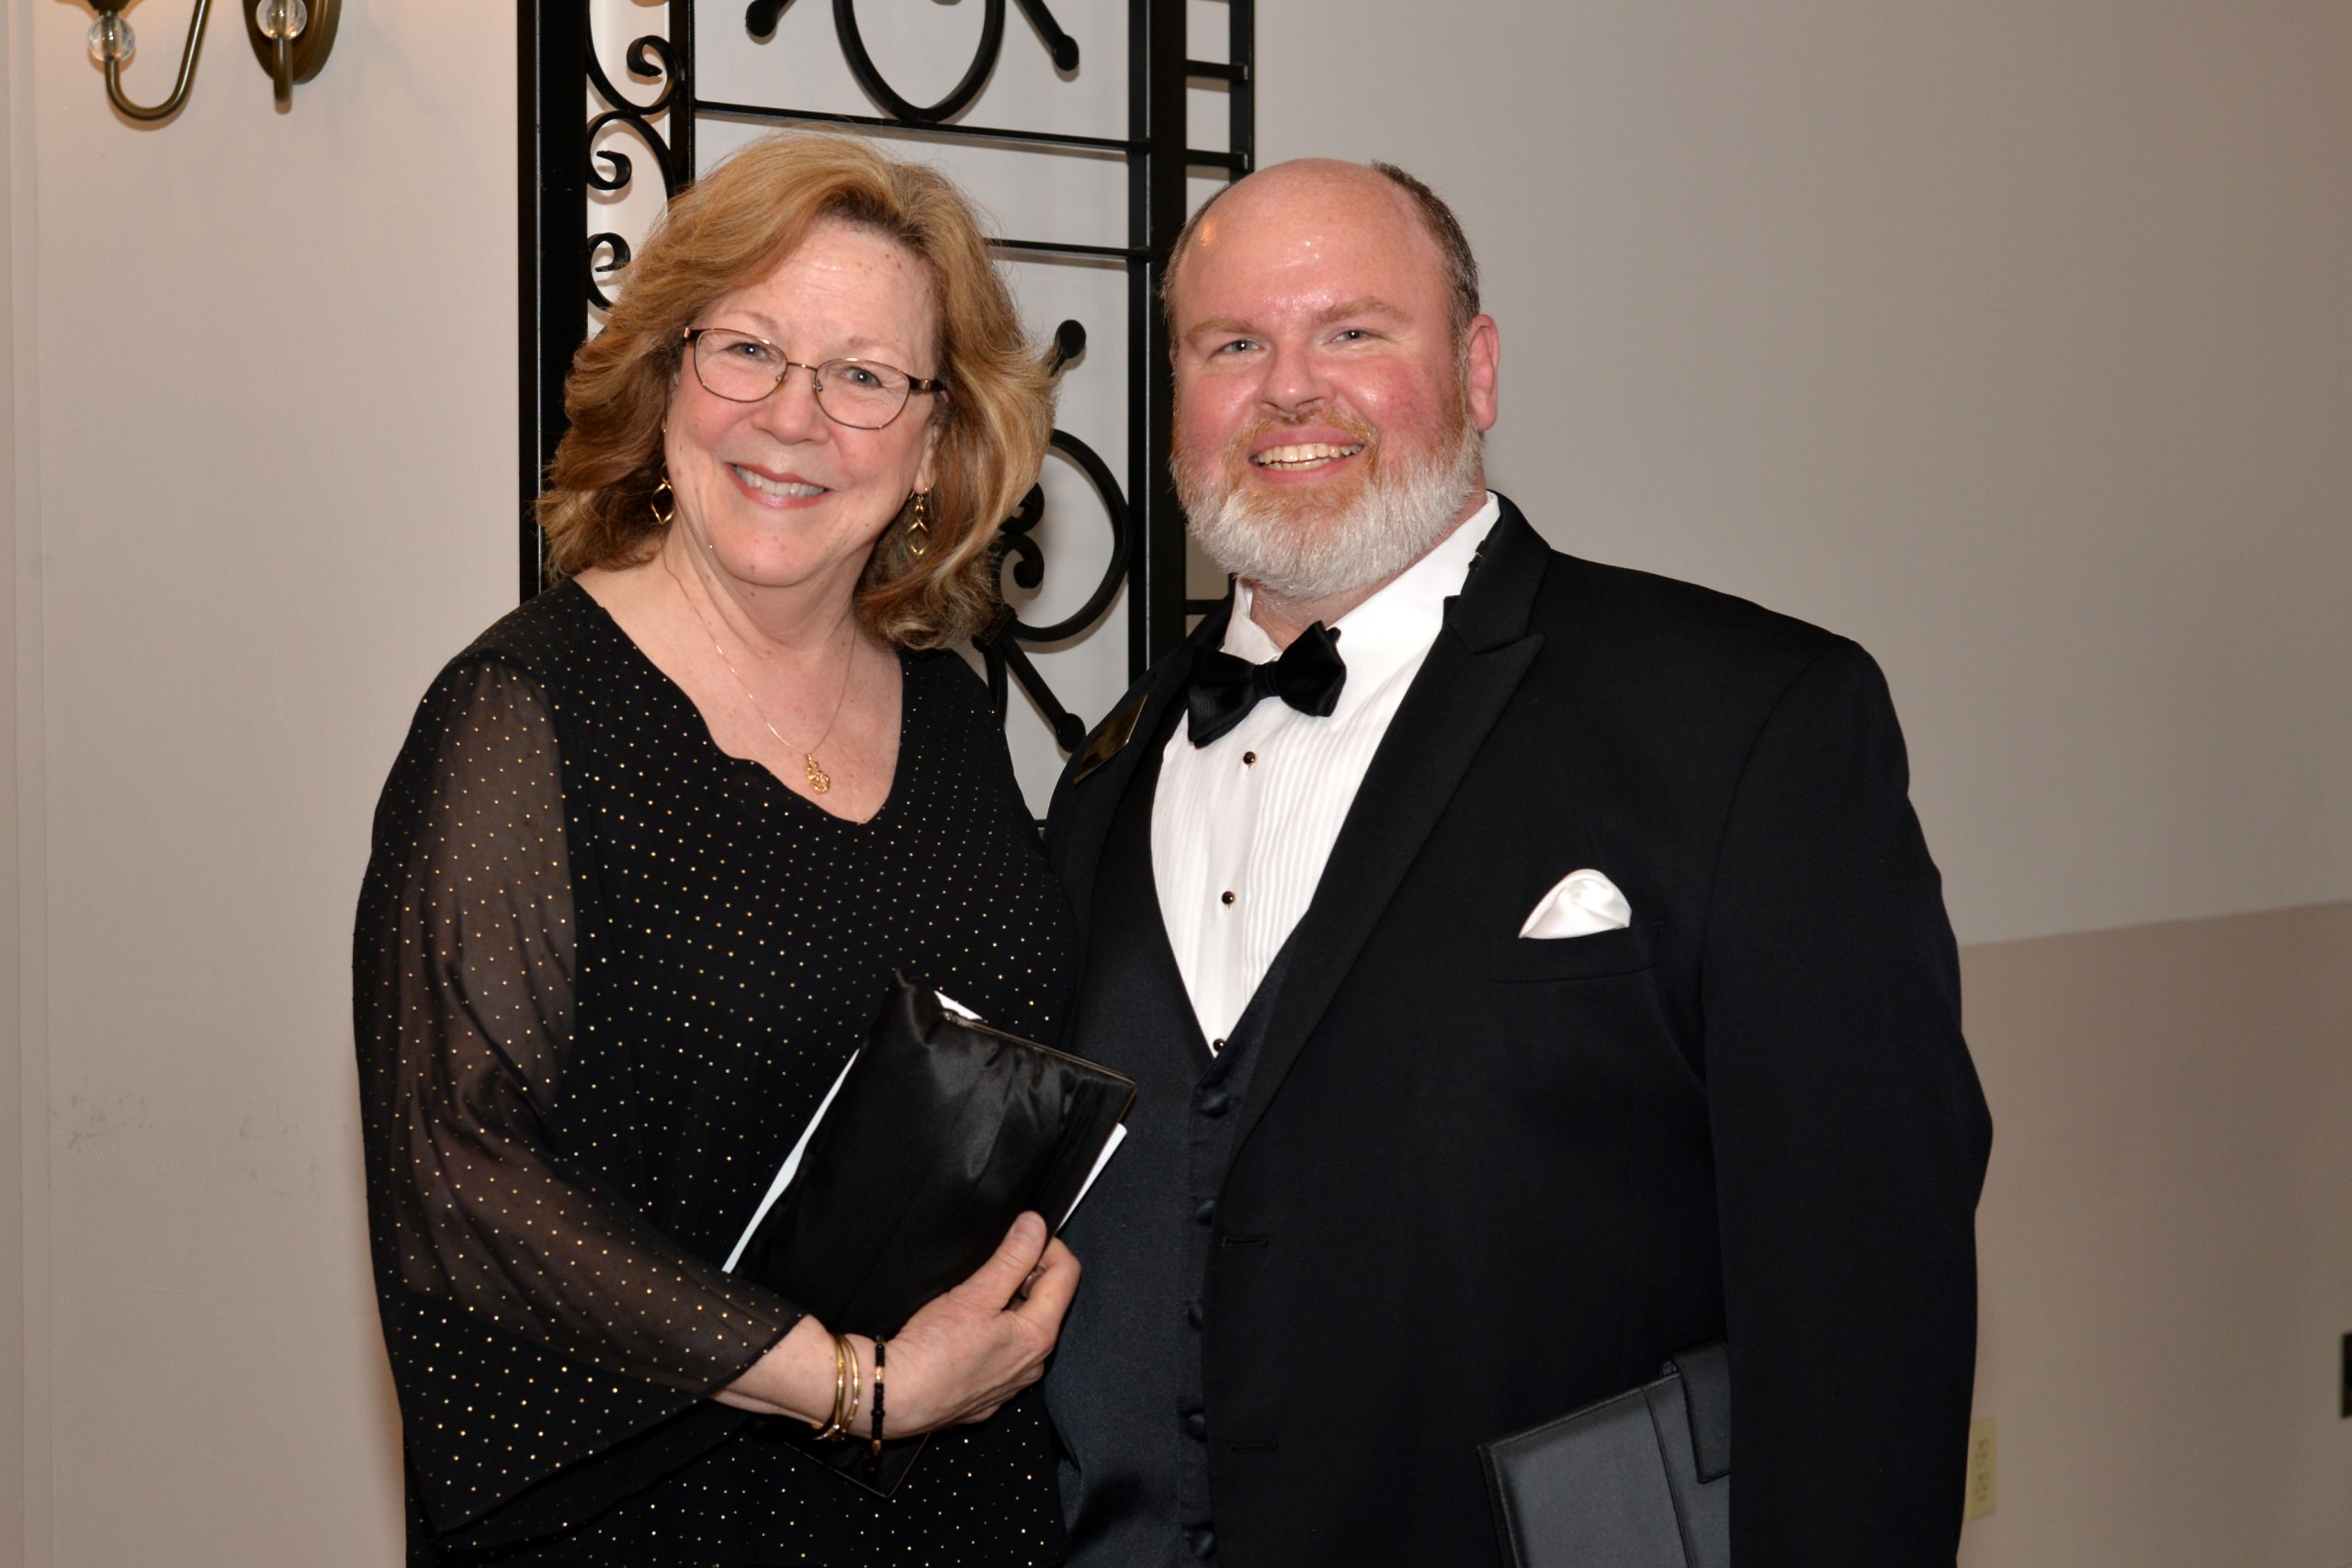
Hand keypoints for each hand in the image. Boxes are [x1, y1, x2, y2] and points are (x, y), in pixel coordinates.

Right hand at [872, 1212, 1078, 1433]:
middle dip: (1028, 1274)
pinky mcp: (991, 1392)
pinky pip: (1005, 1352)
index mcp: (1038, 1335)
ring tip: (975, 1296)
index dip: (1048, 1246)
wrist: (893, 1399)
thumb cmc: (931, 1352)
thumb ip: (1011, 1258)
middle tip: (993, 1265)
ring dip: (1009, 1303)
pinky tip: (966, 1329)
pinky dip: (994, 1332)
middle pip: (1049, 1300)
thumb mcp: (974, 1294)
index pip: (1068, 1274)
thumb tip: (1035, 1225)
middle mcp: (1034, 1362)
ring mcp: (1013, 1381)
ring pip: (1025, 1326)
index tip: (1022, 1236)